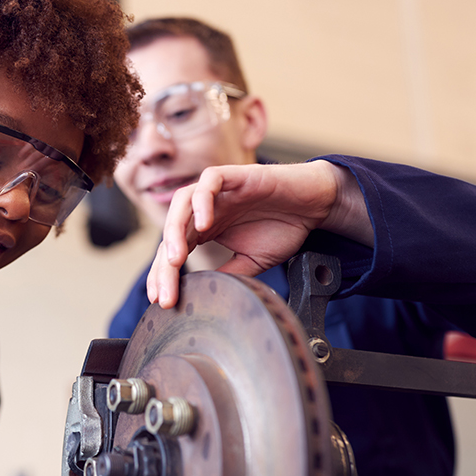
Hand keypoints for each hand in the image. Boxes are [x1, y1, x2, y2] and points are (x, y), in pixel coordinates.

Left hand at [147, 161, 372, 307]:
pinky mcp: (234, 175)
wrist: (314, 205)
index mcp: (204, 230)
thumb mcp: (252, 262)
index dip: (164, 276)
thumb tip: (204, 296)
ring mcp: (217, 190)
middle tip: (164, 291)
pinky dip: (202, 200)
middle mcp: (205, 209)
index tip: (161, 300)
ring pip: (181, 204)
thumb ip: (228, 274)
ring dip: (174, 231)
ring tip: (176, 259)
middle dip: (163, 264)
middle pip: (171, 233)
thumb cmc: (283, 227)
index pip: (173, 251)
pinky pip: (209, 181)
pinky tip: (204, 225)